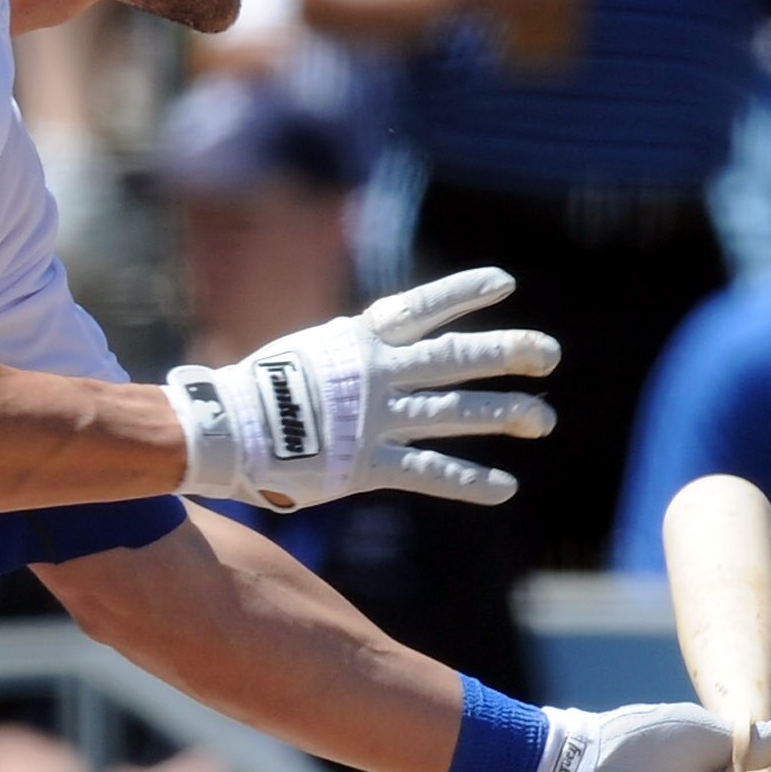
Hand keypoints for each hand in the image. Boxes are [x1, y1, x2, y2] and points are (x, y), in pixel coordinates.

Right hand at [163, 268, 558, 511]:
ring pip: (454, 411)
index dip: (465, 292)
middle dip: (507, 353)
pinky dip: (470, 481)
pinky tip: (506, 488)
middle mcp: (377, 374)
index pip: (423, 306)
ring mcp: (376, 419)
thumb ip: (338, 360)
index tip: (505, 283)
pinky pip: (430, 472)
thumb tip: (352, 361)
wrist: (221, 429)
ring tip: (543, 418)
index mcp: (357, 340)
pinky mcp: (368, 464)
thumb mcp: (300, 355)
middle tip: (549, 354)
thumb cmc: (247, 393)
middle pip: (457, 357)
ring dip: (503, 413)